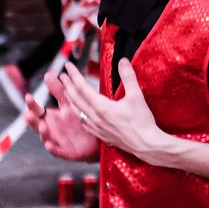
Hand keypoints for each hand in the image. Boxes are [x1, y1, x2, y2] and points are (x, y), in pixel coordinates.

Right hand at [24, 91, 97, 161]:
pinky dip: (53, 149)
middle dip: (31, 121)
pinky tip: (50, 145)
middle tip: (27, 115)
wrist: (95, 139)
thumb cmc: (79, 120)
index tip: (28, 97)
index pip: (37, 110)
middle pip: (37, 125)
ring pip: (45, 138)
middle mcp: (50, 129)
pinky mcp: (66, 152)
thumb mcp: (69, 103)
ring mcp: (57, 141)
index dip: (32, 105)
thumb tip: (48, 74)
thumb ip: (58, 90)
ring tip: (42, 127)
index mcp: (50, 117)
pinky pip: (58, 152)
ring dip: (42, 133)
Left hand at [51, 63, 167, 161]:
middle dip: (67, 85)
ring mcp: (96, 127)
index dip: (74, 75)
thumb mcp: (136, 96)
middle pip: (75, 99)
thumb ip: (128, 77)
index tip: (68, 65)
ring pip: (78, 111)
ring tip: (67, 91)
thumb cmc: (142, 122)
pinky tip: (80, 112)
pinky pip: (83, 122)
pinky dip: (79, 113)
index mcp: (102, 107)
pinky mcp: (100, 134)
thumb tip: (123, 61)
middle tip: (62, 76)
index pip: (82, 87)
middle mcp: (95, 117)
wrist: (145, 145)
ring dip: (71, 99)